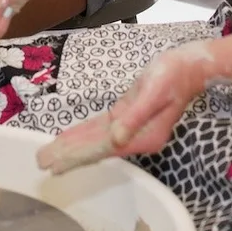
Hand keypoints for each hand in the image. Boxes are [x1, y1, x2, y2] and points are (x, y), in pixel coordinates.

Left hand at [35, 42, 215, 173]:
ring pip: (95, 139)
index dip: (78, 156)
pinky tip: (67, 137)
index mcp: (143, 137)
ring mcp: (130, 127)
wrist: (190, 66)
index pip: (103, 149)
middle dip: (69, 155)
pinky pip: (100, 128)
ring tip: (48, 154)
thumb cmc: (174, 76)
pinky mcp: (126, 114)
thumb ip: (134, 117)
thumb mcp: (153, 93)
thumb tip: (116, 139)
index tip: (56, 164)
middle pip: (96, 149)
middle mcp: (136, 137)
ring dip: (72, 145)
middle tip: (41, 162)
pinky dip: (83, 132)